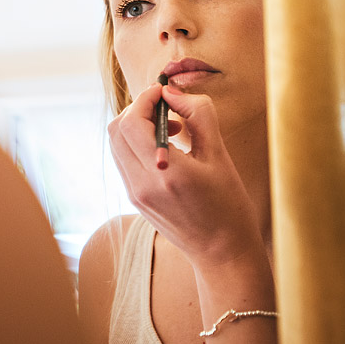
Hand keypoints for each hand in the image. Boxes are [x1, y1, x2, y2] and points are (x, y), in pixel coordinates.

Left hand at [107, 82, 264, 270]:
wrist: (222, 252)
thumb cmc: (229, 204)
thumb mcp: (220, 155)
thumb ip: (198, 115)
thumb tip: (172, 92)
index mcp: (165, 173)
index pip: (133, 122)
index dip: (145, 99)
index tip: (164, 91)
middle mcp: (141, 184)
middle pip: (116, 130)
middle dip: (138, 109)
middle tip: (167, 106)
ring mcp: (134, 193)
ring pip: (116, 144)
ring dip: (136, 125)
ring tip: (172, 127)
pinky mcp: (133, 198)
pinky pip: (123, 159)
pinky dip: (136, 143)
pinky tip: (165, 146)